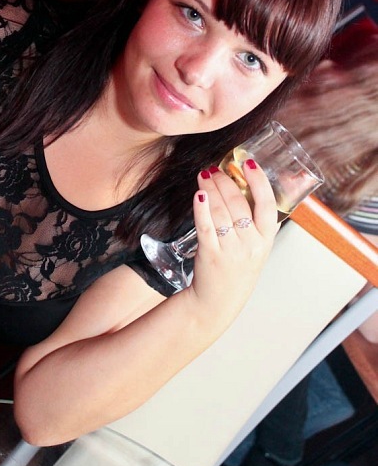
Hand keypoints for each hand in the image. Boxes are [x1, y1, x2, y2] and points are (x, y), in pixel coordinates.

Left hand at [189, 161, 278, 331]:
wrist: (218, 302)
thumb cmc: (238, 271)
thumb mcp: (258, 249)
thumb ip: (260, 224)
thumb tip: (256, 188)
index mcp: (266, 240)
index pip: (268, 205)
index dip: (259, 181)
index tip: (249, 163)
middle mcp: (251, 244)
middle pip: (240, 204)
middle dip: (226, 180)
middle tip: (216, 168)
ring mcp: (230, 249)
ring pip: (221, 210)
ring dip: (211, 188)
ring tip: (205, 175)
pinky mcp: (210, 253)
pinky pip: (205, 225)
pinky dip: (201, 207)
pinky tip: (198, 194)